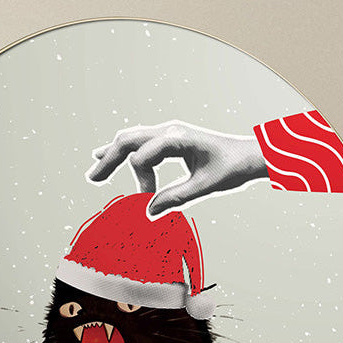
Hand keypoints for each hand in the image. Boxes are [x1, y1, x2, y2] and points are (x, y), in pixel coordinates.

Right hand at [86, 121, 268, 216]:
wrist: (250, 155)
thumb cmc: (233, 168)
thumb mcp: (206, 187)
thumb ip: (177, 198)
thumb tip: (148, 212)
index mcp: (178, 138)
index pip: (144, 155)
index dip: (142, 181)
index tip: (148, 201)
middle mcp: (170, 130)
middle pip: (129, 140)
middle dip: (109, 159)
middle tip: (92, 180)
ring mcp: (169, 132)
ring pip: (132, 138)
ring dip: (113, 154)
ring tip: (95, 173)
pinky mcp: (170, 139)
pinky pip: (141, 141)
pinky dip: (124, 150)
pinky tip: (105, 155)